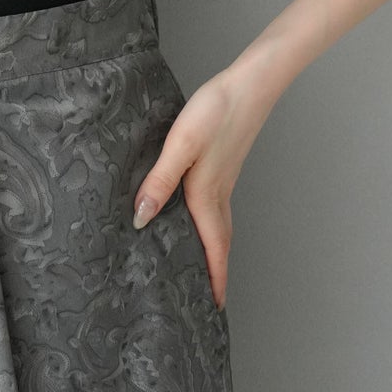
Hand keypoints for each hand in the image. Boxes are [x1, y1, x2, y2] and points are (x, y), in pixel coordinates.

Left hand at [132, 67, 266, 311]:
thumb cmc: (216, 112)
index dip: (215, 278)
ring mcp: (223, 180)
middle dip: (216, 272)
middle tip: (210, 298)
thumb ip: (160, 182)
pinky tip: (197, 217)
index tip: (216, 307)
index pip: (214, 249)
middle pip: (220, 244)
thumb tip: (142, 219)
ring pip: (219, 226)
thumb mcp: (180, 145)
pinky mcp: (222, 166)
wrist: (249, 84)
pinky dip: (211, 225)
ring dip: (215, 250)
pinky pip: (217, 208)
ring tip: (204, 268)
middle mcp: (218, 194)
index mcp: (207, 195)